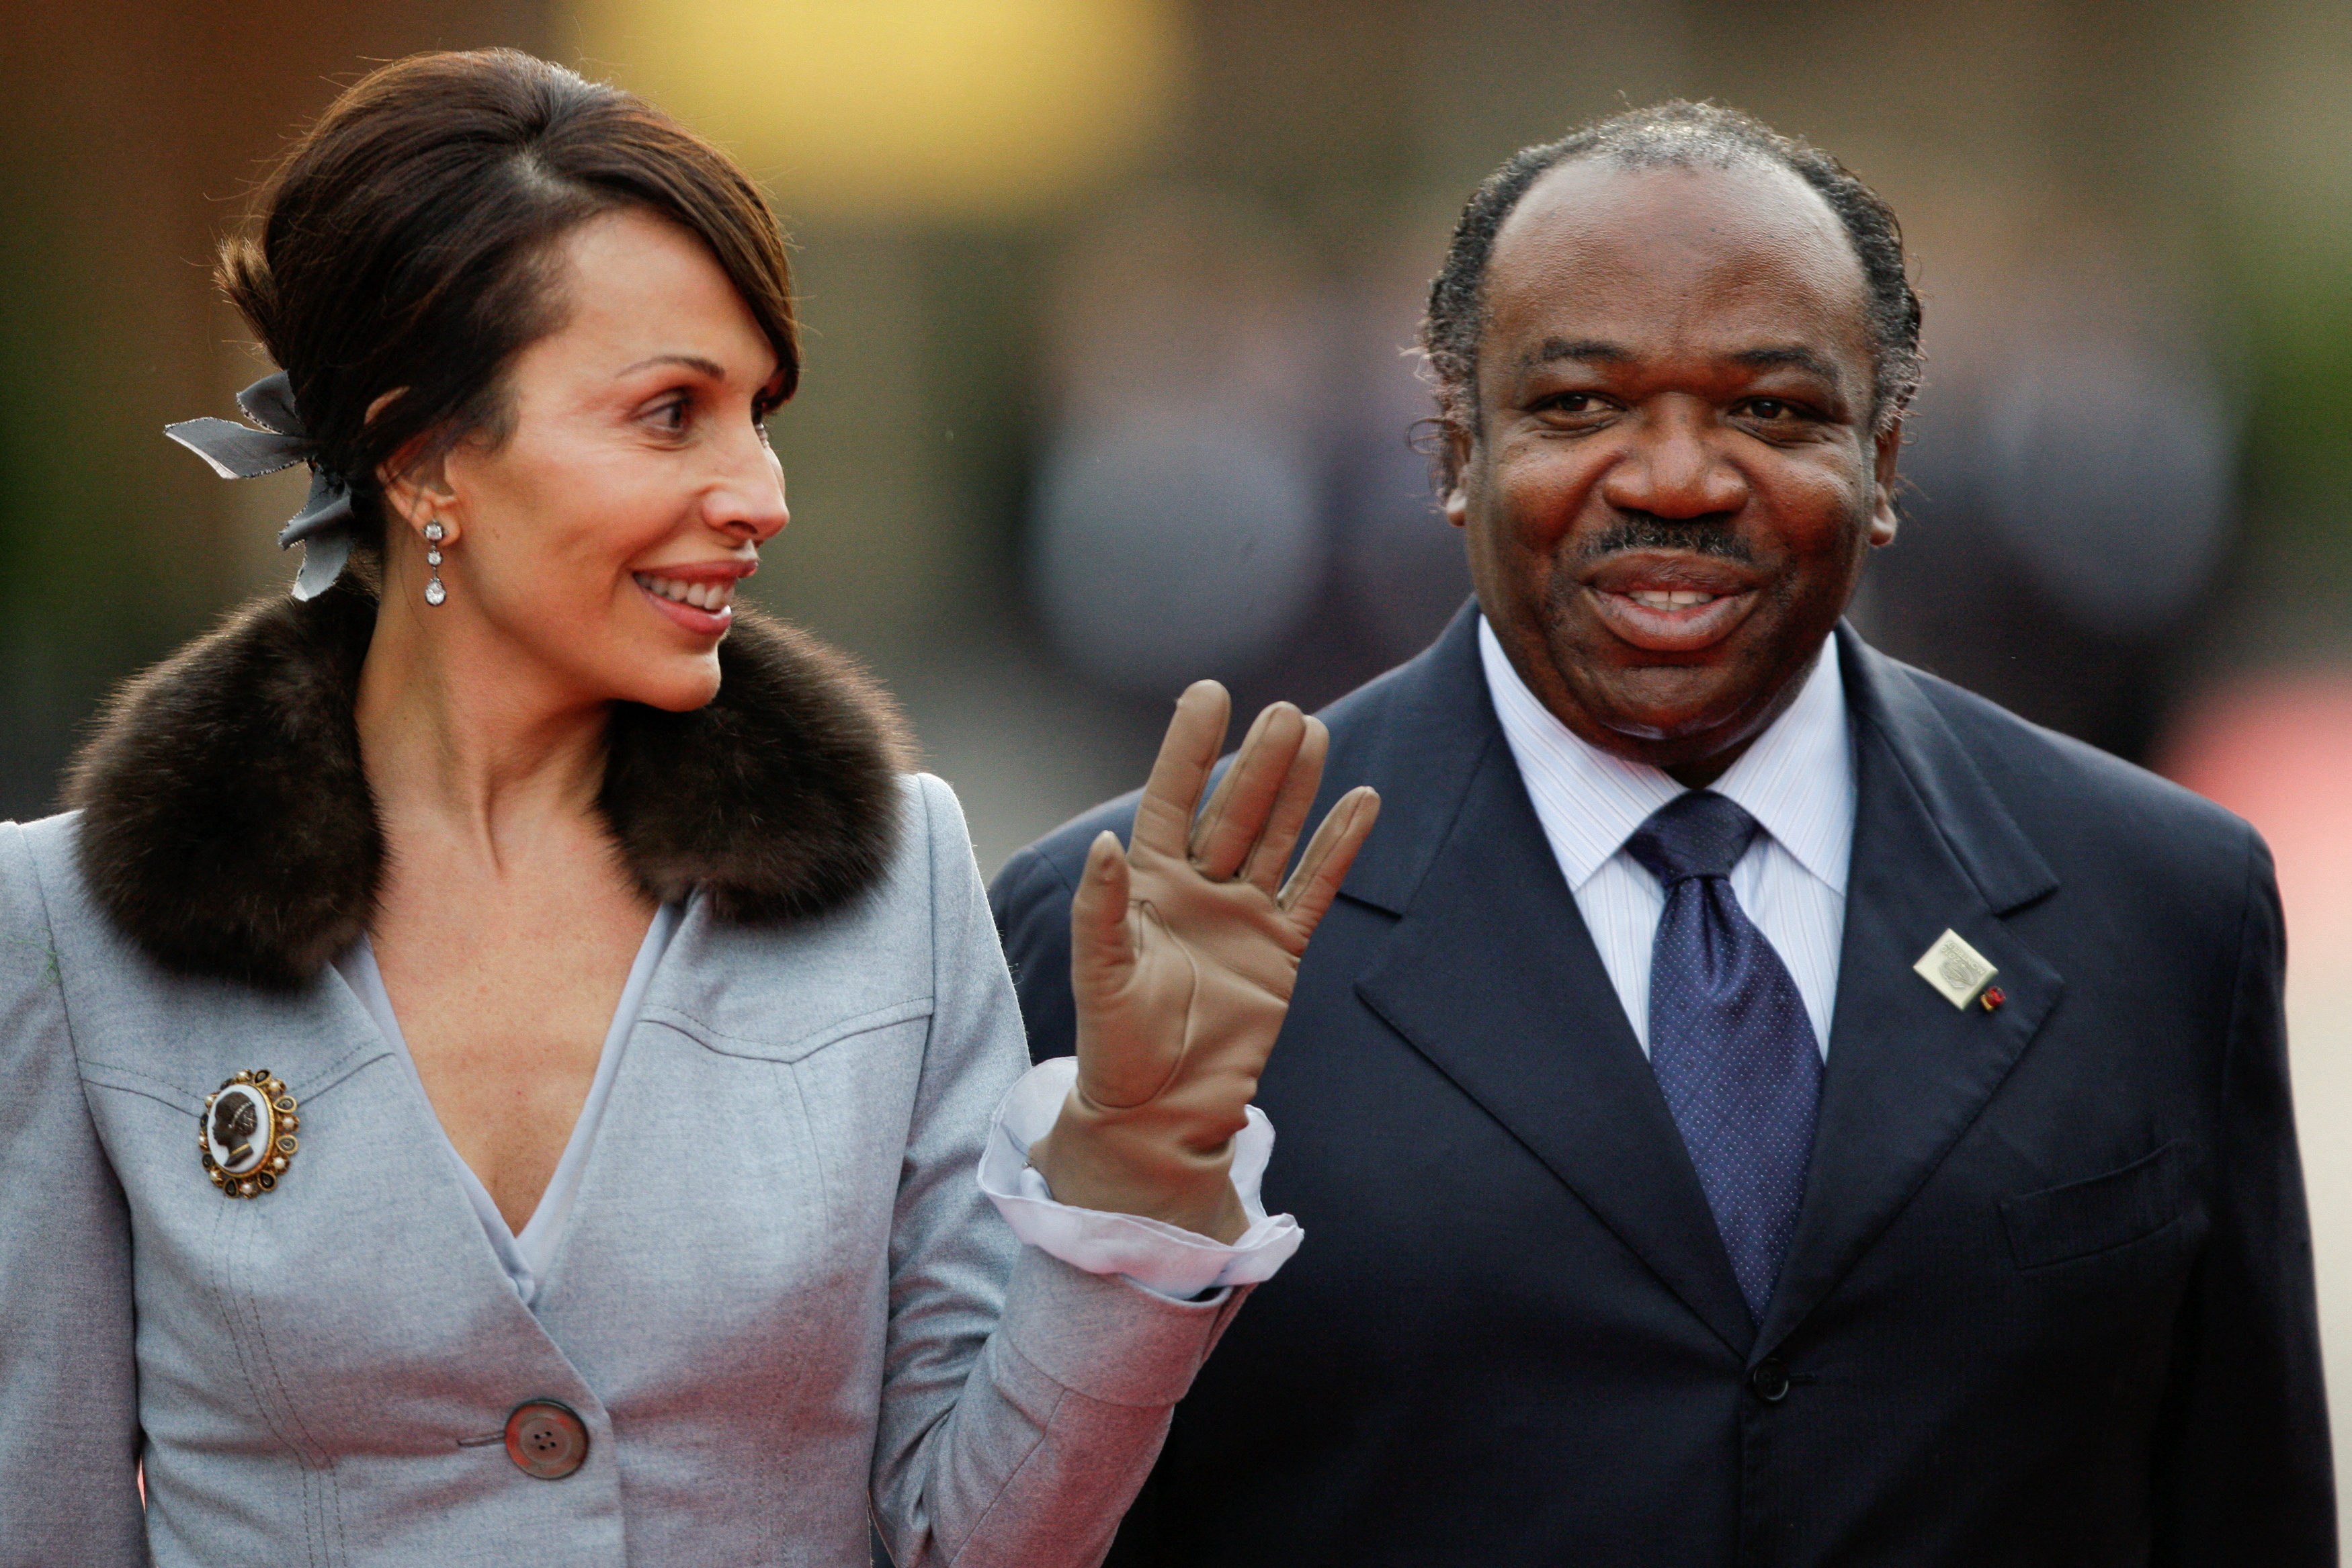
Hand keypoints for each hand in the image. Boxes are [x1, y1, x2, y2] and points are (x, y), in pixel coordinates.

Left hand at [1031, 682, 1379, 1242]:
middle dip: (1259, 762)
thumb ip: (1101, 909)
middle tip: (1285, 712)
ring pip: (1275, 837)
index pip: (1171, 798)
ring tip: (1315, 733)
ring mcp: (1241, 915)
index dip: (1189, 747)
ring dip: (1296, 789)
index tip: (1210, 692)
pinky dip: (1337, 848)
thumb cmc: (1117, 1047)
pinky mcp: (1280, 950)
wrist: (1162, 1110)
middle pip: (1234, 810)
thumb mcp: (1100, 976)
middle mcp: (1196, 888)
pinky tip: (1360, 802)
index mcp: (1146, 884)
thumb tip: (1106, 841)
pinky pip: (1313, 889)